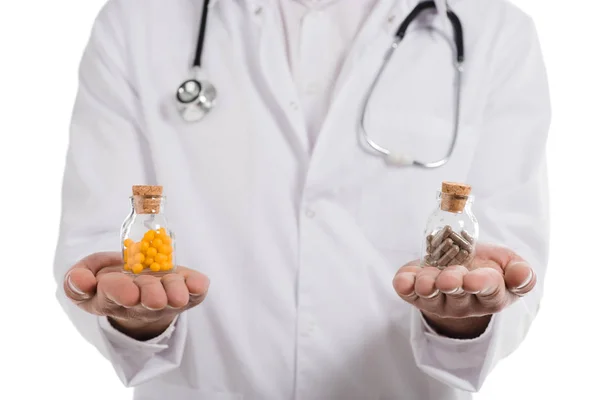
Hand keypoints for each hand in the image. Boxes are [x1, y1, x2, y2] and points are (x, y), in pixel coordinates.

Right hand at [63, 252, 209, 339]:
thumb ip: (77, 278)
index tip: (128, 293)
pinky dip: (197, 287)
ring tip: (176, 292)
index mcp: (110, 297)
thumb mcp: (89, 272)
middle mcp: (139, 304)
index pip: (111, 295)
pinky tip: (197, 285)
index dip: (119, 292)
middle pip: (145, 303)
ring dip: (175, 292)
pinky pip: (195, 294)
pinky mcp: (186, 295)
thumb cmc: (114, 276)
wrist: (140, 283)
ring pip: (172, 299)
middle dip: (151, 296)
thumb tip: (81, 281)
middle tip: (154, 297)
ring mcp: (165, 301)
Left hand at [392, 243, 535, 338]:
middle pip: (457, 296)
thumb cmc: (486, 265)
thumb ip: (520, 272)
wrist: (458, 264)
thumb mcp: (508, 264)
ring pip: (432, 296)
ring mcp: (438, 300)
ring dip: (428, 287)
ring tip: (426, 280)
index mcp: (491, 295)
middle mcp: (463, 302)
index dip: (481, 285)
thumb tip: (522, 275)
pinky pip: (408, 293)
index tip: (474, 279)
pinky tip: (403, 280)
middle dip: (452, 285)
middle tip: (449, 278)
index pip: (489, 292)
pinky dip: (404, 286)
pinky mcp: (415, 294)